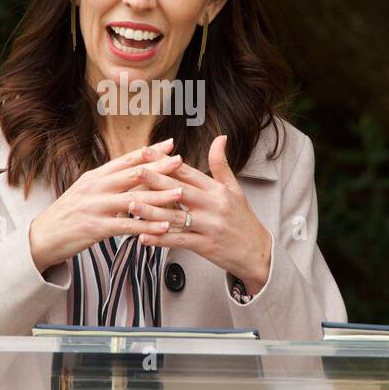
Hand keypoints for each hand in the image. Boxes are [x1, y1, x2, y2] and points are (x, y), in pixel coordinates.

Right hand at [27, 138, 187, 272]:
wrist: (42, 237)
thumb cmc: (67, 215)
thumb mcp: (86, 192)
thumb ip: (107, 183)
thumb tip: (133, 174)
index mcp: (94, 177)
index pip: (126, 160)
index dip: (149, 151)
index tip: (170, 144)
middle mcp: (95, 188)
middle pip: (133, 174)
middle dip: (159, 168)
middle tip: (180, 161)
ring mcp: (95, 207)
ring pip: (133, 199)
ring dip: (159, 196)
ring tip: (180, 192)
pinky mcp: (95, 228)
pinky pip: (126, 226)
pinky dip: (147, 226)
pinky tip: (163, 228)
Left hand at [127, 134, 272, 293]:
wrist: (258, 252)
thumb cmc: (242, 219)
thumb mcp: (235, 189)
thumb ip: (222, 165)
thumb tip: (220, 137)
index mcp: (217, 190)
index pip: (188, 172)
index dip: (166, 161)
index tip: (146, 151)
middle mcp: (213, 205)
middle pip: (179, 190)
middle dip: (155, 181)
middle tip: (134, 172)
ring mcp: (208, 226)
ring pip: (175, 217)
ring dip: (151, 212)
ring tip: (130, 205)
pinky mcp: (205, 246)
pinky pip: (179, 241)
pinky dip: (160, 239)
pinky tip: (143, 236)